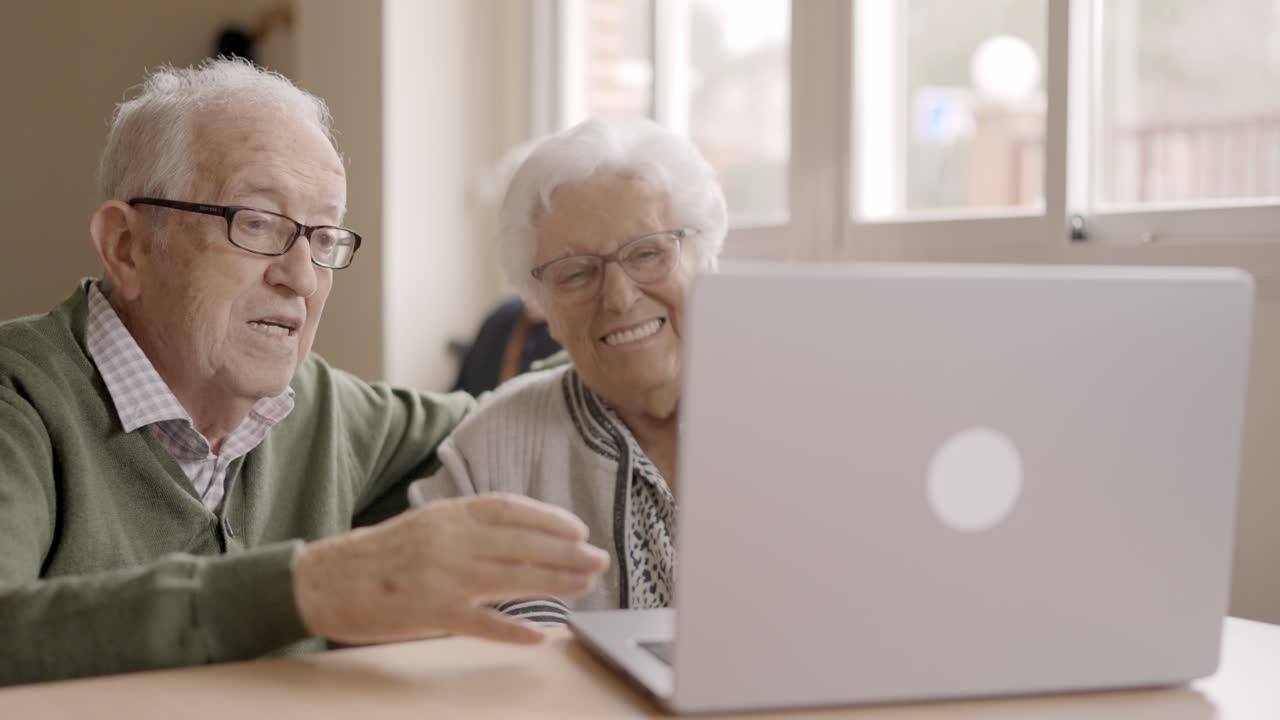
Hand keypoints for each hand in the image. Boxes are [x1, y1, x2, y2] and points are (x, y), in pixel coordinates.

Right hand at [293, 493, 608, 644]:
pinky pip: (483, 623)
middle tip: (598, 560)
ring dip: (555, 582)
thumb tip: (517, 533)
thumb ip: (467, 526)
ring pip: (513, 577)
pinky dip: (513, 629)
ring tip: (584, 586)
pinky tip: (540, 635)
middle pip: (522, 543)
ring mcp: (443, 577)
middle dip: (566, 552)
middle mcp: (450, 540)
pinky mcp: (432, 613)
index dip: (549, 518)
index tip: (578, 529)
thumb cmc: (377, 555)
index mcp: (448, 514)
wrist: (324, 580)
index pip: (511, 509)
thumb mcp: (425, 524)